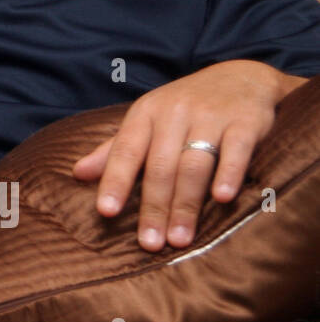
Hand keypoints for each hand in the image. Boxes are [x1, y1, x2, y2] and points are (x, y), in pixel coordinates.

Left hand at [73, 60, 302, 251]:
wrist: (239, 78)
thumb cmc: (183, 108)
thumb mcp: (146, 122)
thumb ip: (114, 150)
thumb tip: (76, 173)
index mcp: (145, 115)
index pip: (125, 151)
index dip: (114, 181)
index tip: (106, 212)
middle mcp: (174, 113)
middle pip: (160, 166)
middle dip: (153, 207)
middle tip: (149, 243)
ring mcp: (210, 116)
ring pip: (194, 164)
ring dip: (186, 204)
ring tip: (179, 239)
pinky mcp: (245, 122)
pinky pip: (236, 149)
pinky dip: (229, 173)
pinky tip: (223, 198)